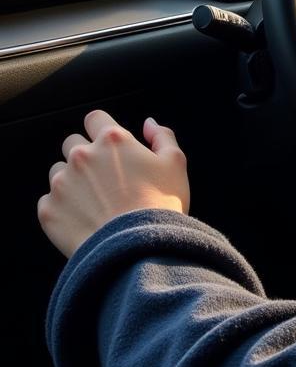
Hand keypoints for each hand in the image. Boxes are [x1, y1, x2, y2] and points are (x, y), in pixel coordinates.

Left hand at [38, 111, 189, 258]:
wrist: (135, 248)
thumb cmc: (160, 203)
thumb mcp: (175, 163)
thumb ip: (162, 136)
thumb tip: (149, 124)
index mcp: (112, 140)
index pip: (95, 118)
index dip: (102, 127)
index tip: (108, 143)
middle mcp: (82, 156)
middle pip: (72, 143)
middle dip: (85, 153)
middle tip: (103, 175)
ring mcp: (61, 183)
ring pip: (58, 172)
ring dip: (71, 179)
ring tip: (92, 200)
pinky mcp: (48, 211)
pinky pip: (48, 201)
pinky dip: (62, 206)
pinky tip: (83, 217)